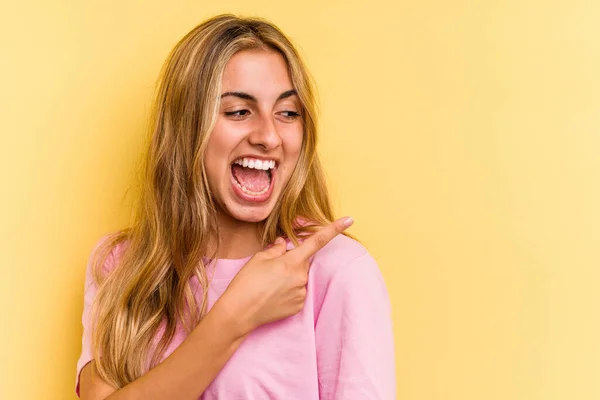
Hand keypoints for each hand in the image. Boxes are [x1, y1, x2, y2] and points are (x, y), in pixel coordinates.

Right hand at [215, 216, 353, 335]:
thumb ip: (276, 248)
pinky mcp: (299, 306)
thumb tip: (285, 243)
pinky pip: (298, 292)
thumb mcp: (259, 258)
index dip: (334, 229)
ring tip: (268, 285)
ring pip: (300, 277)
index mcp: (292, 261)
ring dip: (289, 277)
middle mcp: (301, 277)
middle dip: (291, 261)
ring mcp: (301, 293)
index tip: (350, 219)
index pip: (317, 241)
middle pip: (302, 262)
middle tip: (271, 269)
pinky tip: (273, 295)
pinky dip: (289, 291)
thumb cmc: (246, 283)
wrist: (239, 313)